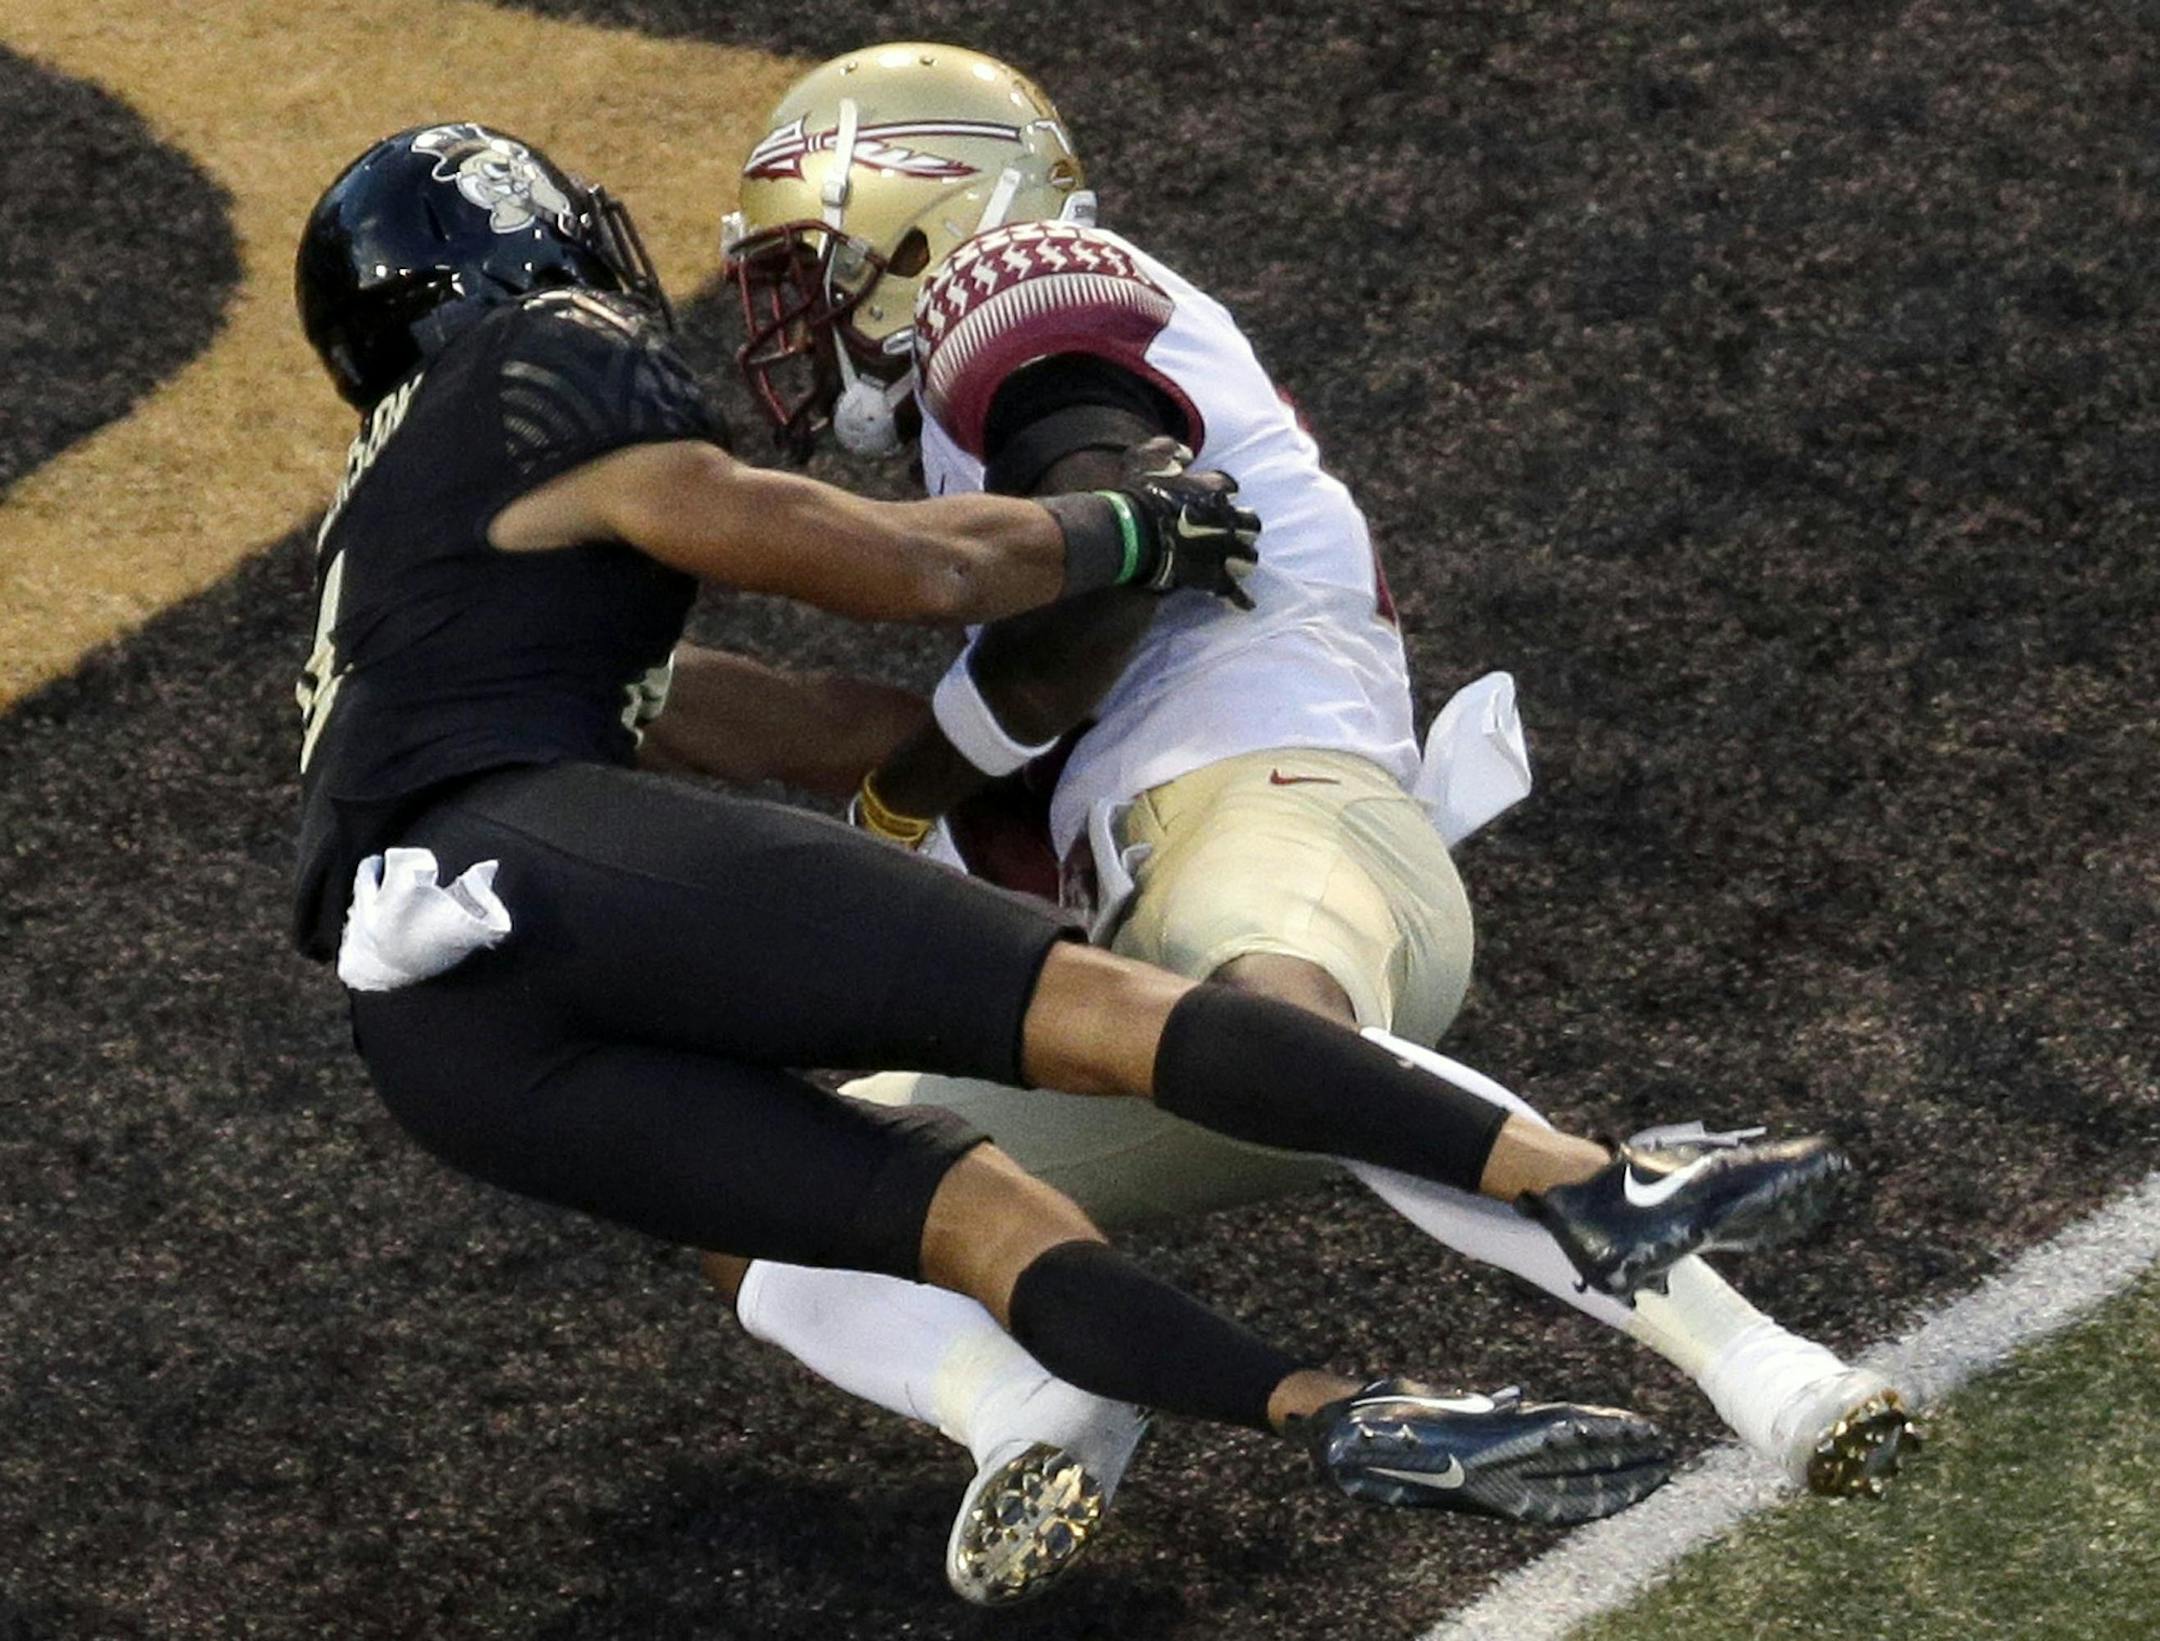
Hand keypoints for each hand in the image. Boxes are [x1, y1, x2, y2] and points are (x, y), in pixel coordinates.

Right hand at [1111, 437, 1260, 609]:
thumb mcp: (1143, 458)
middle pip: (1248, 522)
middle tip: (1234, 531)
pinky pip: (1232, 589)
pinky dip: (1240, 598)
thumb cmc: (1134, 494)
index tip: (1216, 496)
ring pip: (1248, 555)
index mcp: (1212, 489)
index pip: (1229, 486)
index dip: (1222, 491)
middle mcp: (1224, 519)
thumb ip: (1166, 448)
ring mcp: (1221, 550)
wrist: (1131, 532)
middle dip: (1243, 527)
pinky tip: (1248, 605)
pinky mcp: (1212, 576)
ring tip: (1239, 561)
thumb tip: (1186, 454)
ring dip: (1243, 556)